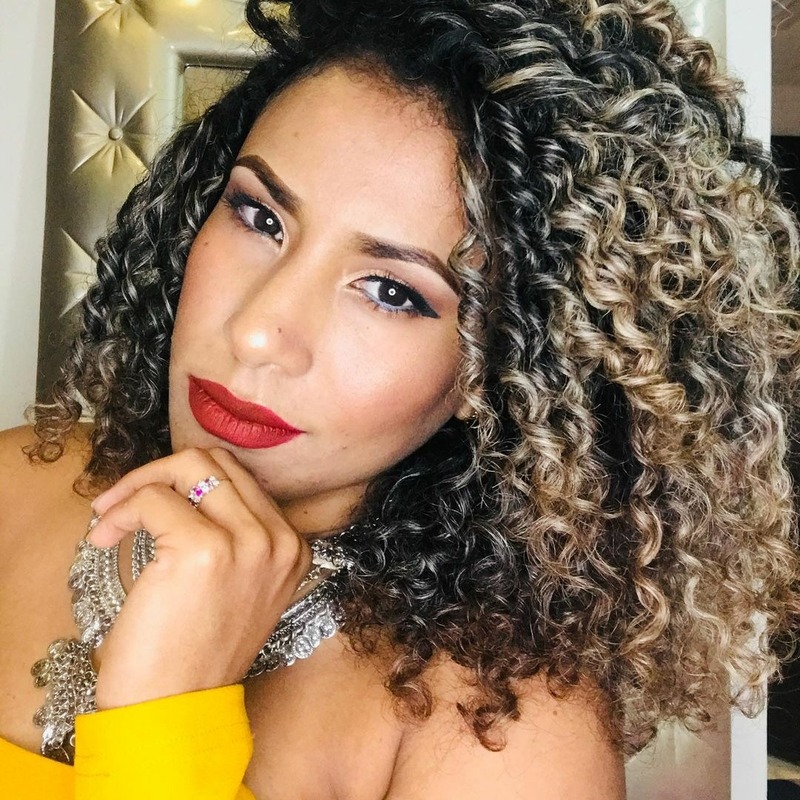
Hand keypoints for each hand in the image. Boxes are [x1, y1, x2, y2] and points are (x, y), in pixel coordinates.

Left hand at [88, 447, 311, 709]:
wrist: (176, 710)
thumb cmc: (197, 653)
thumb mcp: (240, 590)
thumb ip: (236, 539)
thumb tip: (185, 490)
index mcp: (291, 548)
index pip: (240, 479)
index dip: (188, 481)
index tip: (152, 501)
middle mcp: (278, 541)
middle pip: (219, 462)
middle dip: (163, 471)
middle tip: (126, 499)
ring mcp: (247, 543)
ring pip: (191, 465)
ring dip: (140, 483)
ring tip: (111, 515)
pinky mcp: (204, 549)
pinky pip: (154, 500)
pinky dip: (121, 511)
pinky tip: (103, 539)